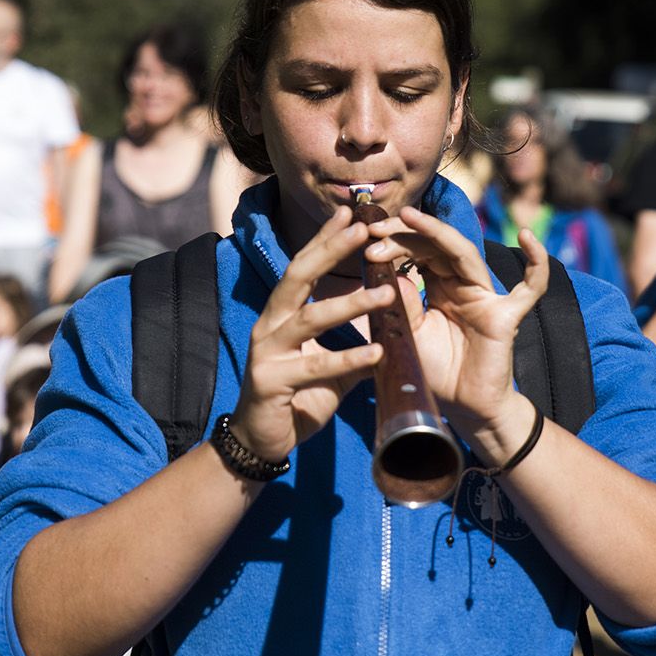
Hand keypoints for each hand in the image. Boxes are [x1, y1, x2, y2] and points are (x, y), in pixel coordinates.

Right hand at [228, 207, 390, 463]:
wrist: (262, 442)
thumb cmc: (296, 399)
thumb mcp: (331, 368)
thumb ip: (355, 348)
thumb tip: (392, 334)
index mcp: (281, 315)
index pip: (303, 267)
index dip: (325, 240)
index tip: (351, 213)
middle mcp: (270, 325)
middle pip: (298, 276)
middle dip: (330, 250)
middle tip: (363, 228)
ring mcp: (267, 352)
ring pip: (310, 318)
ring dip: (350, 304)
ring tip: (386, 293)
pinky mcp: (271, 382)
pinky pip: (316, 366)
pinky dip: (348, 358)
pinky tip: (377, 354)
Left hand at [360, 206, 547, 454]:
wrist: (462, 409)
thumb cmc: (435, 372)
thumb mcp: (408, 335)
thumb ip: (402, 306)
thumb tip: (394, 275)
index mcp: (438, 288)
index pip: (418, 253)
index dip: (394, 243)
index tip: (365, 240)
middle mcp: (462, 286)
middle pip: (437, 247)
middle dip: (406, 235)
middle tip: (375, 231)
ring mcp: (486, 298)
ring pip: (466, 254)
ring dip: (437, 234)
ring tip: (410, 217)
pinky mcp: (506, 315)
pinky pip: (530, 287)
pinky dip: (536, 262)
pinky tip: (527, 236)